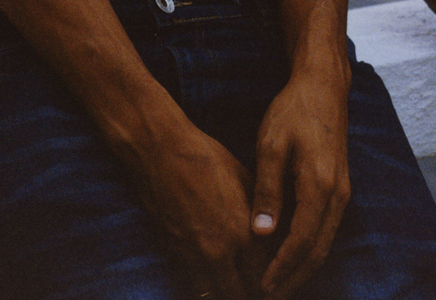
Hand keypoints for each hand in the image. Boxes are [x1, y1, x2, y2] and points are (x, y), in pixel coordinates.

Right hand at [130, 122, 266, 299]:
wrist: (159, 150)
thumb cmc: (205, 157)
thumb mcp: (244, 179)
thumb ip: (261, 214)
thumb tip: (276, 233)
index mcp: (241, 234)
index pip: (264, 279)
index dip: (272, 284)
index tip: (274, 283)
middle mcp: (217, 254)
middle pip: (239, 295)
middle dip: (249, 293)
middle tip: (255, 288)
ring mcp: (190, 257)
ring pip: (212, 296)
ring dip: (224, 292)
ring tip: (232, 285)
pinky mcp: (170, 253)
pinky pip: (190, 285)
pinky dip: (202, 287)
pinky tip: (210, 280)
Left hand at [249, 71, 350, 296]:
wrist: (323, 86)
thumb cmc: (293, 111)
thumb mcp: (272, 145)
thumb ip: (267, 190)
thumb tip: (261, 233)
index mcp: (319, 185)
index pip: (302, 241)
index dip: (282, 267)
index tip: (263, 287)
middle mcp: (337, 195)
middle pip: (318, 251)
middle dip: (295, 278)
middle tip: (270, 296)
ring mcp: (343, 192)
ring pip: (325, 242)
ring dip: (303, 266)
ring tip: (279, 283)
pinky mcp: (341, 187)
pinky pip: (327, 228)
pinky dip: (311, 248)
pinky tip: (292, 254)